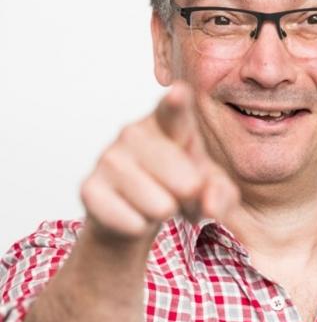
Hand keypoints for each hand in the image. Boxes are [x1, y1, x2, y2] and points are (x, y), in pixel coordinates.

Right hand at [80, 81, 239, 240]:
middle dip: (191, 197)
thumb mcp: (210, 187)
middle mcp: (135, 132)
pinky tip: (133, 214)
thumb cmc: (178, 185)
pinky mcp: (89, 188)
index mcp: (169, 121)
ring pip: (160, 206)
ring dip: (165, 213)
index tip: (177, 92)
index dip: (176, 103)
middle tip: (182, 192)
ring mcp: (109, 157)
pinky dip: (141, 228)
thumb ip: (222, 193)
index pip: (174, 109)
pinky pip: (133, 223)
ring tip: (156, 201)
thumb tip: (210, 204)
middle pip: (185, 179)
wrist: (132, 212)